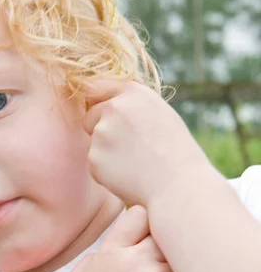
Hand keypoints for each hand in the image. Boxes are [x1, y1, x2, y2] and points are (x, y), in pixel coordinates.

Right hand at [57, 206, 190, 271]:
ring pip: (182, 256)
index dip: (146, 223)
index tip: (147, 234)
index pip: (139, 215)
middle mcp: (134, 260)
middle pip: (165, 232)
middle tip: (162, 259)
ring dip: (179, 265)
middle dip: (165, 243)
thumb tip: (108, 251)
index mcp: (109, 252)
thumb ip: (93, 259)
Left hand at [83, 80, 212, 206]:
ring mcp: (102, 132)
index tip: (104, 114)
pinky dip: (106, 168)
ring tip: (135, 160)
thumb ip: (130, 105)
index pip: (96, 86)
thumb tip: (103, 102)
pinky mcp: (95, 156)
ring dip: (105, 149)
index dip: (98, 102)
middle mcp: (114, 107)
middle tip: (130, 145)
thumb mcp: (158, 113)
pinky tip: (129, 173)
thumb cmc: (174, 151)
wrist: (180, 185)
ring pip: (93, 139)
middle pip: (90, 115)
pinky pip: (94, 161)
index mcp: (133, 92)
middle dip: (100, 128)